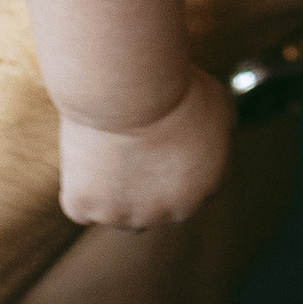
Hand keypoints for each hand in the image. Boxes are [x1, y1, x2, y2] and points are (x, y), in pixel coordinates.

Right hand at [56, 68, 236, 229]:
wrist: (130, 90)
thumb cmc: (174, 88)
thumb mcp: (220, 104)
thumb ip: (221, 131)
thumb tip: (217, 133)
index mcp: (207, 187)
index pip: (199, 188)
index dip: (181, 165)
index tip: (166, 143)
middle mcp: (171, 211)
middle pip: (160, 208)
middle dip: (151, 186)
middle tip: (136, 148)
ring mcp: (127, 213)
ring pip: (121, 215)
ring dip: (117, 195)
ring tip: (109, 156)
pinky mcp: (86, 206)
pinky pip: (82, 208)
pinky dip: (82, 191)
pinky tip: (84, 165)